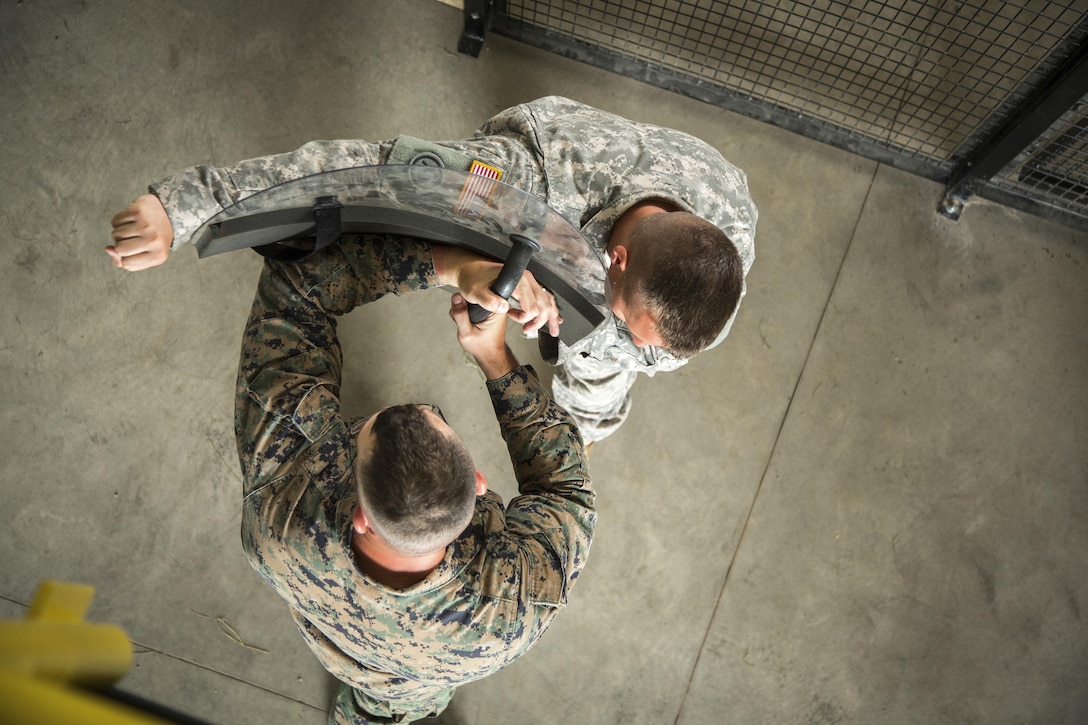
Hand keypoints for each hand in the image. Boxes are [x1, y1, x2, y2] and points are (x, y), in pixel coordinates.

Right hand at [106, 194, 172, 270]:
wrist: (169, 214)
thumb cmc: (155, 239)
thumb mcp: (147, 256)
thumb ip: (126, 261)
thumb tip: (108, 249)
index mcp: (158, 256)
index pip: (126, 264)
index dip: (124, 257)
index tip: (132, 251)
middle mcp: (153, 241)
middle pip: (119, 249)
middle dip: (120, 245)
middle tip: (132, 239)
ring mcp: (146, 225)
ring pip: (115, 234)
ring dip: (119, 233)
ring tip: (132, 229)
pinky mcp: (138, 211)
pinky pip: (115, 221)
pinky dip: (119, 221)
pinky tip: (130, 220)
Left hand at [433, 245, 562, 336]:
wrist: (471, 270)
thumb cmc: (472, 279)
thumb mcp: (475, 292)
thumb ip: (488, 300)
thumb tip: (504, 307)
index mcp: (517, 280)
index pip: (532, 305)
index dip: (525, 317)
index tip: (512, 317)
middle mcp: (526, 279)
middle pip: (544, 304)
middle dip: (540, 321)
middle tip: (527, 330)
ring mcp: (529, 282)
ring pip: (548, 301)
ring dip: (551, 317)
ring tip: (553, 331)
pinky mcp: (528, 285)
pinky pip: (545, 297)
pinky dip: (552, 309)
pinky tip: (556, 319)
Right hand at [449, 293, 518, 379]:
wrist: (490, 355)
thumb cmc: (482, 347)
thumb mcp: (466, 332)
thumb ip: (460, 314)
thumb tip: (456, 297)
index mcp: (495, 309)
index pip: (478, 291)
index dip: (465, 298)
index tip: (462, 310)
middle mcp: (495, 306)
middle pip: (474, 295)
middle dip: (464, 305)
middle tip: (464, 320)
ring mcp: (491, 308)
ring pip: (472, 300)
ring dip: (465, 310)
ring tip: (466, 322)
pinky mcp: (487, 311)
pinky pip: (474, 305)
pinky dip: (468, 312)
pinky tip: (468, 321)